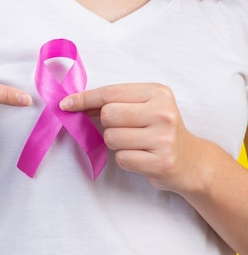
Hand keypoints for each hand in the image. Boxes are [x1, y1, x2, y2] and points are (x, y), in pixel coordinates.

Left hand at [60, 83, 203, 192]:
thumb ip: (112, 102)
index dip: (83, 99)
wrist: (191, 161)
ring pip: (111, 138)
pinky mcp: (161, 162)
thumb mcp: (142, 108)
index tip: (65, 104)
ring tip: (135, 144)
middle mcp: (163, 112)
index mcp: (157, 92)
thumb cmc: (157, 131)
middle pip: (108, 115)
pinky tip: (141, 157)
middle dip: (106, 124)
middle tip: (123, 129)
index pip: (110, 93)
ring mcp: (164, 138)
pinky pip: (121, 158)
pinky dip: (125, 159)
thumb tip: (71, 102)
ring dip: (115, 144)